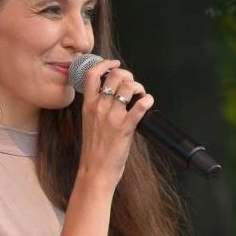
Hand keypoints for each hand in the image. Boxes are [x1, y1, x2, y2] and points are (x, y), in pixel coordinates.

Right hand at [76, 58, 153, 185]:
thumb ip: (97, 107)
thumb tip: (111, 95)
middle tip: (131, 85)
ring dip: (138, 87)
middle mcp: (99, 108)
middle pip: (115, 76)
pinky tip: (147, 103)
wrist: (94, 171)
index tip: (114, 64)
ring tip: (140, 95)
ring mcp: (112, 116)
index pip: (92, 75)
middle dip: (127, 76)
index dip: (105, 64)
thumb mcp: (89, 124)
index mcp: (88, 106)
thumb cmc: (93, 151)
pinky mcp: (125, 127)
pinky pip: (140, 105)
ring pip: (128, 87)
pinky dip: (147, 100)